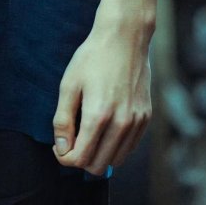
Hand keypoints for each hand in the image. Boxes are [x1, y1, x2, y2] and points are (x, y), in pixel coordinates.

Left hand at [52, 17, 152, 175]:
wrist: (124, 38)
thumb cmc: (92, 58)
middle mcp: (121, 124)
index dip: (64, 157)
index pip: (80, 158)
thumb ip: (63, 120)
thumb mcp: (69, 84)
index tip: (59, 146)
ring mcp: (137, 122)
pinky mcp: (146, 118)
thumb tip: (61, 149)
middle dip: (80, 159)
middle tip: (71, 141)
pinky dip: (115, 147)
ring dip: (98, 155)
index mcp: (98, 116)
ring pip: (115, 161)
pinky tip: (104, 129)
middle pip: (97, 166)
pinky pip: (129, 148)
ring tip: (87, 134)